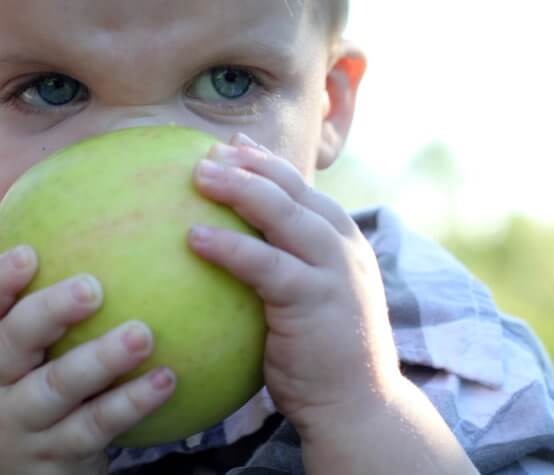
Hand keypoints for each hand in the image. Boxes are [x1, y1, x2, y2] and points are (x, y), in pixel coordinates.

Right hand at [0, 247, 176, 474]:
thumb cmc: (25, 402)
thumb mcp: (17, 363)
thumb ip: (38, 310)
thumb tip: (91, 226)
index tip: (28, 253)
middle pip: (11, 343)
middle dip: (49, 312)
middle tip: (94, 287)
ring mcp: (18, 425)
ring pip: (58, 387)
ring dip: (102, 358)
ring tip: (143, 333)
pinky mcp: (53, 458)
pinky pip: (97, 426)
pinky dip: (132, 402)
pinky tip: (167, 379)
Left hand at [190, 134, 475, 473]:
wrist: (359, 407)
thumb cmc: (320, 354)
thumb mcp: (308, 297)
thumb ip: (282, 265)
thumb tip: (229, 243)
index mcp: (341, 239)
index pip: (301, 187)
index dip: (265, 161)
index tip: (230, 145)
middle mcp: (342, 245)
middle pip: (292, 189)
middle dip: (249, 164)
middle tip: (207, 153)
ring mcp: (334, 271)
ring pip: (284, 214)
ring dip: (240, 189)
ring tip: (199, 175)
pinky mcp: (316, 300)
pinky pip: (266, 265)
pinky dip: (230, 246)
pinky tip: (194, 236)